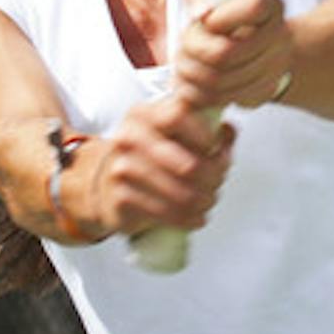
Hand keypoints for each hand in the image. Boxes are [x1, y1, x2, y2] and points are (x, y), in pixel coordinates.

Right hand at [85, 94, 233, 235]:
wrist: (105, 185)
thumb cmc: (148, 157)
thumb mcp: (171, 132)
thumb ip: (204, 126)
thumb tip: (228, 130)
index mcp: (144, 114)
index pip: (179, 115)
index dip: (205, 135)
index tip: (215, 148)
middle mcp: (129, 138)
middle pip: (189, 164)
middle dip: (214, 179)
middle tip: (218, 182)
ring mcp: (122, 169)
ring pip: (183, 194)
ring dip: (204, 201)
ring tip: (208, 201)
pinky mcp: (122, 199)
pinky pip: (169, 214)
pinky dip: (189, 219)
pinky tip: (195, 217)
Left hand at [173, 0, 295, 111]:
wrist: (247, 45)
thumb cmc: (222, 14)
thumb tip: (198, 13)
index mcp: (270, 5)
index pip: (254, 7)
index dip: (220, 17)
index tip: (203, 20)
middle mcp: (279, 37)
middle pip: (224, 53)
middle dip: (192, 51)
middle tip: (182, 48)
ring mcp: (274, 69)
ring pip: (217, 81)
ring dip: (189, 74)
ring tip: (182, 65)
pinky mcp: (261, 94)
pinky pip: (219, 100)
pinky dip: (197, 93)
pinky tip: (191, 83)